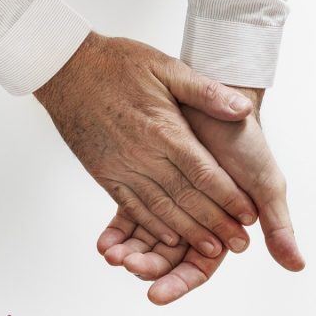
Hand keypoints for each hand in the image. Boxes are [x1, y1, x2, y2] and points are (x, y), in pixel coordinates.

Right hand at [35, 32, 258, 257]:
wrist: (65, 67)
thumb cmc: (119, 63)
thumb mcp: (168, 67)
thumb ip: (206, 91)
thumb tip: (244, 108)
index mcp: (165, 130)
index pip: (204, 173)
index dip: (229, 197)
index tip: (250, 215)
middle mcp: (143, 154)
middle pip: (186, 198)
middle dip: (215, 224)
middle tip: (240, 245)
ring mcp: (121, 167)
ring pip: (160, 209)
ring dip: (188, 234)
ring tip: (212, 251)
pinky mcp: (104, 174)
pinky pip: (131, 207)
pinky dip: (152, 227)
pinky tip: (170, 241)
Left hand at [97, 87, 303, 303]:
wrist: (217, 99)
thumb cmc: (246, 142)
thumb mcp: (265, 185)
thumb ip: (278, 226)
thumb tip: (297, 266)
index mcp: (223, 230)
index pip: (199, 267)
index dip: (179, 283)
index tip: (156, 294)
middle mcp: (195, 223)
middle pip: (167, 259)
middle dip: (147, 266)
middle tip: (128, 265)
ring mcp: (170, 206)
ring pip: (146, 241)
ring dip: (129, 252)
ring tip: (112, 254)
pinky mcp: (147, 186)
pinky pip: (128, 217)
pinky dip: (117, 232)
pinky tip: (104, 242)